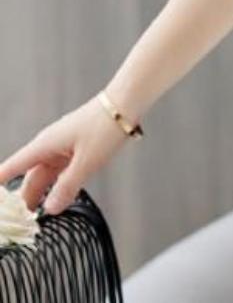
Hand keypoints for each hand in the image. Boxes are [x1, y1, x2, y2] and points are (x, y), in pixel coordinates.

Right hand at [0, 94, 134, 215]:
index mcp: (44, 145)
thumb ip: (67, 186)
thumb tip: (50, 209)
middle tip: (20, 223)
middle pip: (30, 177)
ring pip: (47, 175)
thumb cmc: (105, 126)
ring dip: (42, 194)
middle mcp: (49, 146)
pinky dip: (58, 185)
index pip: (11, 169)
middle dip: (23, 200)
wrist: (127, 103)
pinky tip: (60, 198)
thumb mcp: (87, 161)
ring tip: (37, 216)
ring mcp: (64, 146)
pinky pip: (61, 170)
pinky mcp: (78, 147)